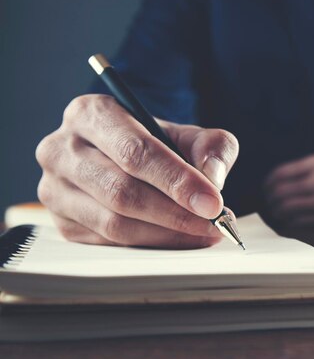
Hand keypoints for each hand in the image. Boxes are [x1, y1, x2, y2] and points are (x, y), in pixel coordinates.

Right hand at [36, 94, 238, 248]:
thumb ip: (212, 147)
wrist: (127, 157)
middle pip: (122, 191)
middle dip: (175, 212)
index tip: (213, 202)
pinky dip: (150, 245)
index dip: (177, 180)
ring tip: (204, 233)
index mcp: (91, 113)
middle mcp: (62, 149)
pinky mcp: (62, 222)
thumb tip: (213, 178)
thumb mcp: (189, 134)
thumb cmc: (158, 144)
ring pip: (113, 223)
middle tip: (214, 223)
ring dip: (166, 234)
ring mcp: (55, 189)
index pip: (135, 151)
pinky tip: (179, 239)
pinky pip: (109, 242)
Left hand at [264, 153, 313, 226]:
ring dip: (278, 213)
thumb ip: (310, 170)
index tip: (265, 189)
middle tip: (269, 204)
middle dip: (270, 200)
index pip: (280, 173)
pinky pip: (299, 222)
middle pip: (280, 192)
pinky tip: (292, 221)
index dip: (268, 184)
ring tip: (278, 214)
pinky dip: (291, 223)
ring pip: (287, 208)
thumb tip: (279, 181)